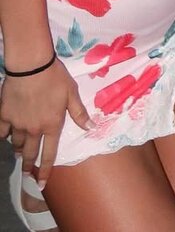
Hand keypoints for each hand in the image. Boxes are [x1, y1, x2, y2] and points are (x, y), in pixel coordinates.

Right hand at [0, 60, 91, 187]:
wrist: (31, 66)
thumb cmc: (55, 78)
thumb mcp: (72, 93)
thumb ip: (79, 113)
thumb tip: (91, 127)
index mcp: (52, 125)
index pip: (49, 153)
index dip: (46, 170)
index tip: (41, 184)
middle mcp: (34, 129)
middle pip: (30, 153)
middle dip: (28, 165)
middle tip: (27, 173)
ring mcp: (17, 123)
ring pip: (16, 143)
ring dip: (19, 149)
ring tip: (19, 152)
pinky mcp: (4, 115)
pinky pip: (2, 131)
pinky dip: (4, 135)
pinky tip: (6, 134)